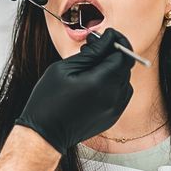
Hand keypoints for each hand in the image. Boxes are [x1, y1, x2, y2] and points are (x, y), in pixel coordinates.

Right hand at [15, 29, 134, 152]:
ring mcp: (115, 109)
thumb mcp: (64, 69)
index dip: (116, 40)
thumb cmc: (48, 100)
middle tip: (92, 47)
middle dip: (111, 52)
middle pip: (125, 65)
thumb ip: (91, 53)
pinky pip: (121, 93)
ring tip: (89, 67)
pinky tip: (93, 82)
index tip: (104, 36)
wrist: (45, 134)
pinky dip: (112, 83)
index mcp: (101, 82)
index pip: (123, 54)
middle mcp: (113, 96)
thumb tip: (109, 39)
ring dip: (112, 68)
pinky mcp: (113, 116)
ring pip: (124, 78)